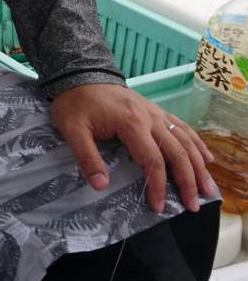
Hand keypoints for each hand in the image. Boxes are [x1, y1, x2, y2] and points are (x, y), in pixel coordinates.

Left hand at [51, 82, 217, 213]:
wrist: (80, 74)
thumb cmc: (75, 104)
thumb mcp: (72, 130)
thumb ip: (86, 158)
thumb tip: (101, 186)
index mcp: (131, 123)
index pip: (153, 160)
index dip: (158, 185)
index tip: (158, 206)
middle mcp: (150, 117)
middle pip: (177, 152)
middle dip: (188, 181)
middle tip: (193, 206)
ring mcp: (155, 112)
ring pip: (185, 140)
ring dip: (199, 165)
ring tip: (207, 189)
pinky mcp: (155, 110)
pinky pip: (182, 126)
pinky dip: (197, 143)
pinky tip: (206, 158)